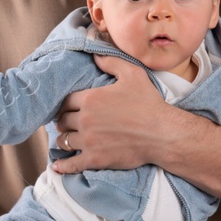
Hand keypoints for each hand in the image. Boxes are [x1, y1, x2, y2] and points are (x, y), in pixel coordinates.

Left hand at [51, 56, 165, 173]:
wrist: (162, 134)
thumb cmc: (149, 103)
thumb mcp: (132, 74)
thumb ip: (110, 62)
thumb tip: (94, 53)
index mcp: (90, 99)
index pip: (65, 102)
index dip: (65, 105)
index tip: (67, 108)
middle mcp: (85, 120)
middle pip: (63, 121)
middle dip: (63, 122)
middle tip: (66, 123)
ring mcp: (89, 141)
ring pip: (65, 141)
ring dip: (64, 140)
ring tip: (66, 140)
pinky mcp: (95, 159)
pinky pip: (72, 164)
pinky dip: (63, 166)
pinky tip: (57, 167)